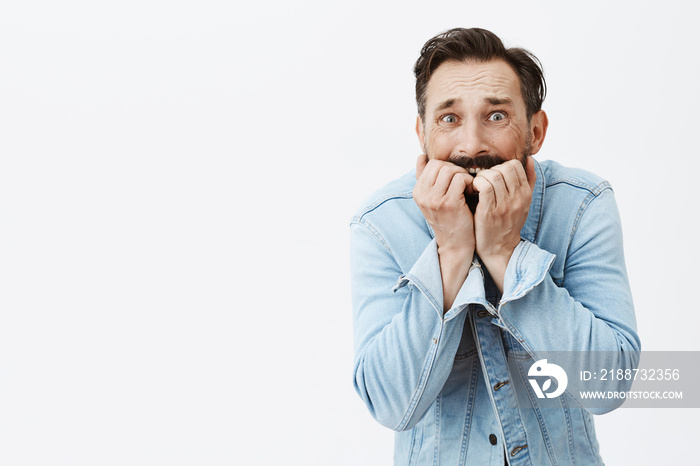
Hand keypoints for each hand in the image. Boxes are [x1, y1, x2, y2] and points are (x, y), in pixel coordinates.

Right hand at [413, 154, 474, 310]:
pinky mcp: (449, 203)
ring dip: (464, 176)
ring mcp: (434, 199)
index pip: (432, 164)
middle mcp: (422, 195)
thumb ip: (425, 178)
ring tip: (468, 188)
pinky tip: (472, 192)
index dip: (448, 168)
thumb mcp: (433, 199)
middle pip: (441, 165)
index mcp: (417, 192)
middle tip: (464, 184)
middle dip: (456, 171)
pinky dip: (470, 183)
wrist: (455, 244)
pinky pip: (461, 179)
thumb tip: (420, 156)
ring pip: (451, 170)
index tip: (456, 181)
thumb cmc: (449, 219)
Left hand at [472, 156, 536, 291]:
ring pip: (494, 175)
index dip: (501, 166)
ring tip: (478, 186)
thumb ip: (528, 181)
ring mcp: (504, 205)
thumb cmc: (509, 223)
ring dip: (482, 177)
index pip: (515, 165)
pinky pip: (484, 186)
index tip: (493, 176)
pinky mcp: (490, 212)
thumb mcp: (523, 203)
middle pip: (505, 168)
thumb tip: (530, 159)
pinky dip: (477, 183)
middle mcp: (517, 198)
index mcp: (525, 194)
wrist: (500, 249)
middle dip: (491, 170)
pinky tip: (474, 191)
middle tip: (484, 181)